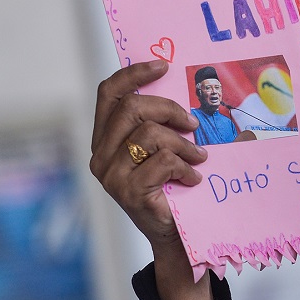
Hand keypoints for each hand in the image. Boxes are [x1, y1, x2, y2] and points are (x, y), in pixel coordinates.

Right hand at [89, 60, 206, 254]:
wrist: (173, 234)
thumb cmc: (172, 187)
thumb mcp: (165, 148)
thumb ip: (165, 123)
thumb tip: (195, 91)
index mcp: (105, 138)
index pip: (109, 93)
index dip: (134, 74)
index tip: (163, 65)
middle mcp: (100, 154)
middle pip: (131, 107)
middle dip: (169, 109)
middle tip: (193, 125)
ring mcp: (111, 175)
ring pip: (150, 134)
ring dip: (184, 144)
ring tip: (199, 158)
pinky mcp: (129, 191)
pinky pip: (163, 161)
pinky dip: (185, 168)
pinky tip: (193, 179)